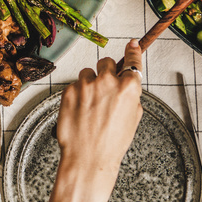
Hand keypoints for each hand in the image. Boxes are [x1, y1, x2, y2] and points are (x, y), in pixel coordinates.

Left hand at [27, 40, 143, 201]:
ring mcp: (86, 85)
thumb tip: (127, 80)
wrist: (88, 158)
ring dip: (88, 84)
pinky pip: (73, 85)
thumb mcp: (132, 118)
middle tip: (102, 88)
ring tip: (89, 105)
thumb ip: (130, 95)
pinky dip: (76, 95)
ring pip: (86, 73)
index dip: (132, 51)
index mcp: (128, 88)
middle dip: (104, 72)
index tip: (132, 43)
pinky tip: (79, 111)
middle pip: (105, 62)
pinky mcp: (69, 91)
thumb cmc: (112, 142)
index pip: (132, 60)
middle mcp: (108, 82)